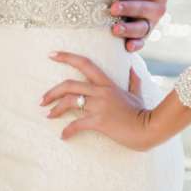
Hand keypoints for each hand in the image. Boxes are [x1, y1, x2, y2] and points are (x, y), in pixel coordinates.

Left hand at [42, 52, 158, 149]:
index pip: (84, 63)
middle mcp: (101, 91)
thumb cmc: (142, 113)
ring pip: (70, 102)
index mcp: (107, 83)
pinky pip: (77, 124)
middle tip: (41, 100)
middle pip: (69, 84)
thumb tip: (132, 66)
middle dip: (52, 92)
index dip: (66, 57)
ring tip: (48, 115)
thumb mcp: (137, 93)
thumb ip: (133, 79)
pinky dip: (67, 131)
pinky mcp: (99, 121)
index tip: (51, 54)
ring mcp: (99, 106)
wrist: (149, 128)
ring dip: (55, 109)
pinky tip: (63, 136)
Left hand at [110, 0, 168, 52]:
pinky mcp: (143, 37)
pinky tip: (127, 46)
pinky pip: (141, 43)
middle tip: (112, 8)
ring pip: (143, 28)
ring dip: (129, 29)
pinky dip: (135, 45)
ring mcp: (151, 24)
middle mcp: (159, 8)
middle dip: (128, 8)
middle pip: (145, 9)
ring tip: (114, 29)